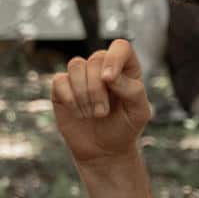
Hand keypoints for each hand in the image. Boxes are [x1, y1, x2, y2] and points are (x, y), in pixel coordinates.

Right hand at [50, 39, 152, 167]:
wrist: (103, 150)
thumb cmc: (125, 128)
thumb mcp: (139, 112)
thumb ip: (132, 90)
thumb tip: (108, 76)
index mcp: (125, 69)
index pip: (120, 47)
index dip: (113, 59)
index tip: (109, 80)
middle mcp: (102, 67)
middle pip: (95, 60)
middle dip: (97, 90)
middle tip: (102, 113)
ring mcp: (81, 76)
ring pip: (75, 65)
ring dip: (83, 94)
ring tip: (90, 114)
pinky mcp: (62, 87)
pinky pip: (59, 80)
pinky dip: (69, 98)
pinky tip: (77, 112)